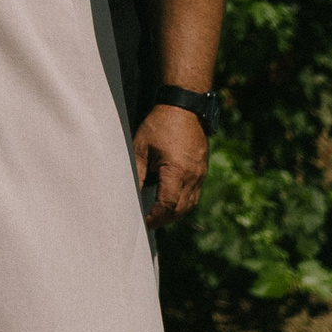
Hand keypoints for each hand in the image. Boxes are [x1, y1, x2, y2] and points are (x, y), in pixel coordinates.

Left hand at [132, 105, 206, 227]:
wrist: (184, 108)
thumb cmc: (160, 125)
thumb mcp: (141, 147)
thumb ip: (136, 172)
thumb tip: (129, 193)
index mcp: (177, 171)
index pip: (167, 205)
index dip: (154, 217)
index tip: (142, 222)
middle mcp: (192, 177)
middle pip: (180, 210)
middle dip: (163, 219)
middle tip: (147, 223)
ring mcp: (200, 175)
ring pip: (189, 205)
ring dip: (173, 214)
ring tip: (156, 216)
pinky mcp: (202, 172)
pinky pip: (194, 195)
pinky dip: (182, 203)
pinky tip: (169, 202)